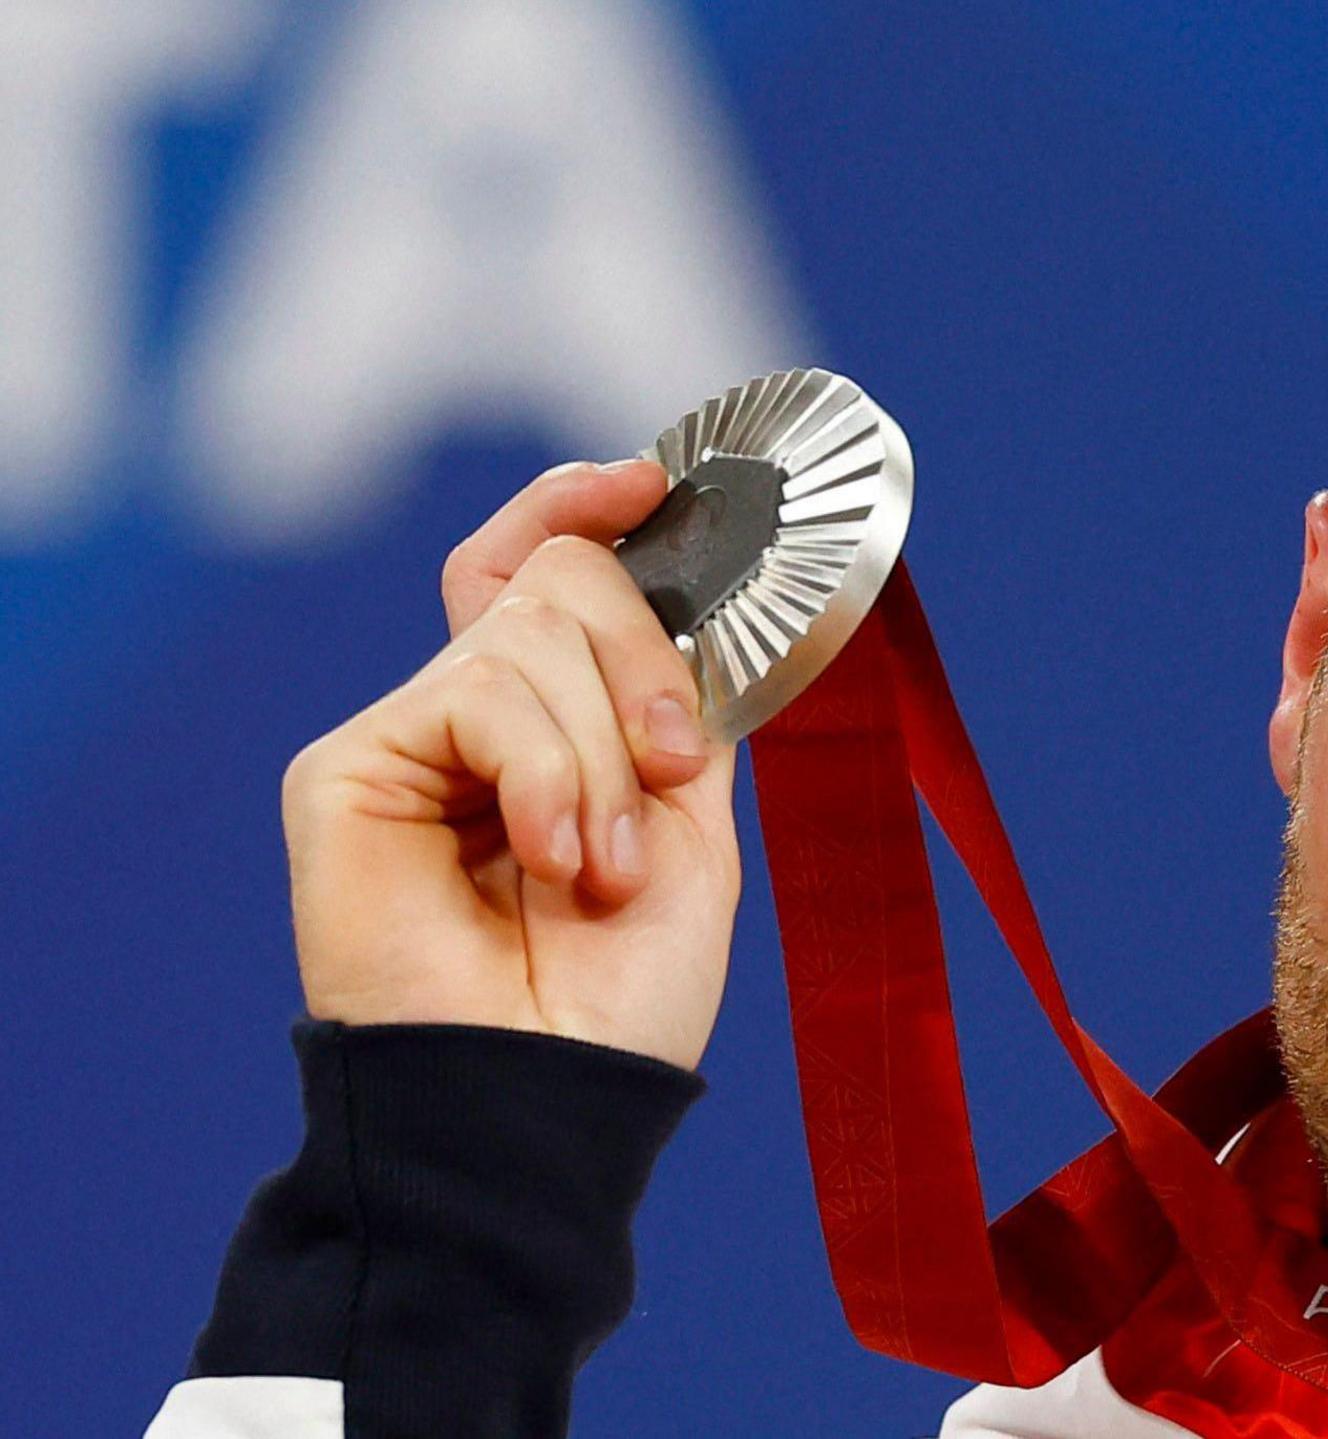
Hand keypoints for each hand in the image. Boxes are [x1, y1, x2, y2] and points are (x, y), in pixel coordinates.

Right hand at [280, 458, 741, 1069]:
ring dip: (605, 753)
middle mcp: (475, 721)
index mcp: (555, 729)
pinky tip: (552, 856)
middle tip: (673, 776)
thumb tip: (689, 585)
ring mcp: (408, 738)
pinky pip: (481, 688)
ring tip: (599, 865)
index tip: (651, 481)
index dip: (584, 507)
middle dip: (645, 666)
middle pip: (560, 579)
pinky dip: (549, 769)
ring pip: (533, 630)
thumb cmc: (624, 994)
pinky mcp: (348, 766)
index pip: (541, 570)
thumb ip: (677, 701)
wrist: (556, 1098)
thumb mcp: (690, 825)